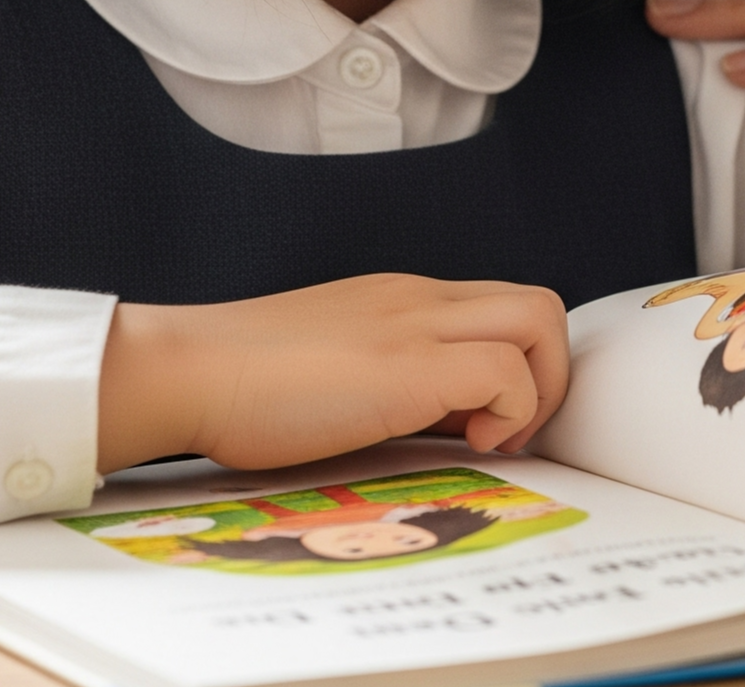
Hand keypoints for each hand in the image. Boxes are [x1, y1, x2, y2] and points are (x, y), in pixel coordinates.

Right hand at [97, 274, 569, 472]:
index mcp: (405, 299)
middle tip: (508, 430)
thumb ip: (395, 376)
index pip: (501, 306)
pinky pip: (504, 369)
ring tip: (495, 438)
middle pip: (539, 303)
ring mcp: (418, 324)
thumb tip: (449, 419)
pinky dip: (510, 410)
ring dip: (541, 387)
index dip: (521, 363)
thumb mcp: (342, 365)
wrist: (193, 368)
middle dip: (551, 373)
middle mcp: (421, 299)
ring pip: (539, 318)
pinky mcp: (410, 364)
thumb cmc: (248, 382)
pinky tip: (470, 444)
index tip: (491, 419)